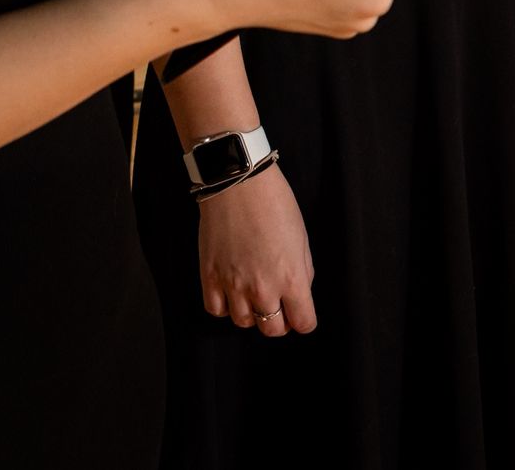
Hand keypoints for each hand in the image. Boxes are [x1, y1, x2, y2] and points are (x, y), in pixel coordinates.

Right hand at [198, 164, 314, 335]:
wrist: (239, 184)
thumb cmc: (275, 204)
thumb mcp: (302, 238)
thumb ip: (302, 271)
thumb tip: (299, 291)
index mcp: (291, 278)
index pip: (303, 322)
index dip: (304, 320)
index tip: (302, 314)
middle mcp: (263, 288)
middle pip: (273, 329)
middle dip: (280, 321)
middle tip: (280, 306)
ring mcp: (233, 285)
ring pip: (244, 323)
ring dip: (253, 313)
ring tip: (254, 294)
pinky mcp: (209, 278)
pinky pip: (217, 310)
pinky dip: (226, 306)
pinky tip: (232, 292)